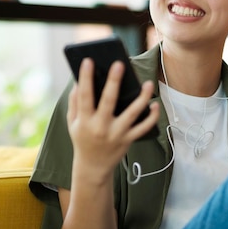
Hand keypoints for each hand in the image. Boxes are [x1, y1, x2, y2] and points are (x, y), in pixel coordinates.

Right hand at [66, 58, 159, 182]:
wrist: (93, 167)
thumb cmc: (82, 139)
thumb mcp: (72, 123)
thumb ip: (74, 102)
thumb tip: (79, 81)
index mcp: (85, 120)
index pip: (84, 96)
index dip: (86, 78)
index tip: (88, 60)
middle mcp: (100, 127)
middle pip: (108, 101)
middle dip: (114, 82)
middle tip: (119, 63)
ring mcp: (116, 134)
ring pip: (131, 114)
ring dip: (141, 98)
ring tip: (148, 83)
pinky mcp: (128, 140)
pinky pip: (143, 128)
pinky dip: (151, 117)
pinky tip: (155, 104)